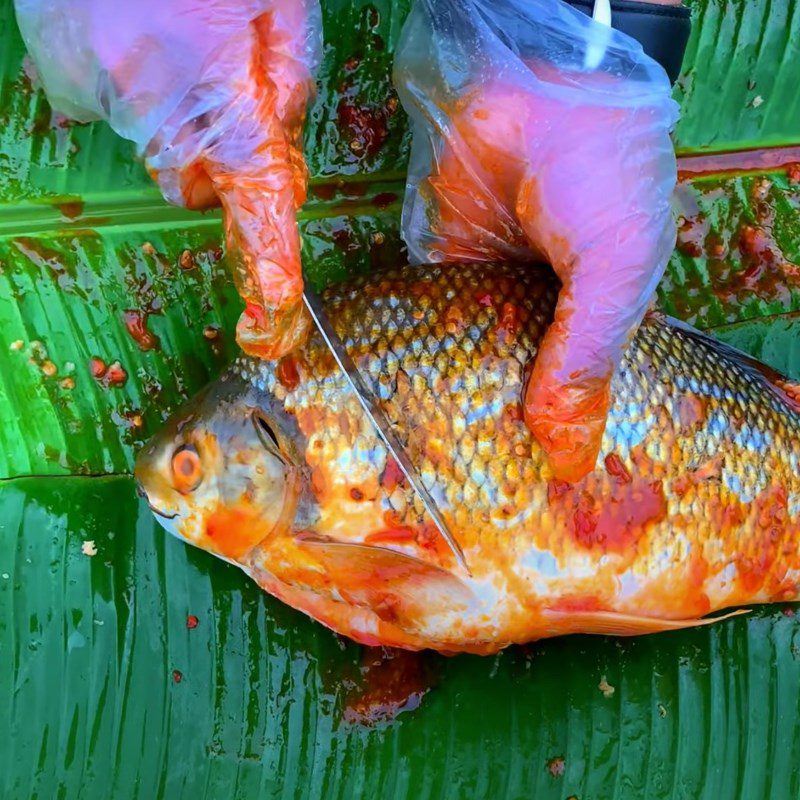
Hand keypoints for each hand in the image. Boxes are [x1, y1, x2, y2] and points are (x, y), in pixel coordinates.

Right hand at [16, 0, 320, 358]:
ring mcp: (90, 86)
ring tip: (172, 34)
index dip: (268, 247)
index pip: (251, 188)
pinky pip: (104, 104)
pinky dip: (127, 84)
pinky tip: (131, 26)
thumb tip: (279, 132)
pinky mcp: (55, 71)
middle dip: (213, 159)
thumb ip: (289, 71)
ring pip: (148, 141)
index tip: (276, 298)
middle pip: (190, 178)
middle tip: (222, 95)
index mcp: (213, 79)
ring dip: (170, 110)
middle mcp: (143, 97)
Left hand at [418, 65, 675, 480]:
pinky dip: (406, 363)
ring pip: (463, 368)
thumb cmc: (599, 173)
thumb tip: (567, 454)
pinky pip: (418, 328)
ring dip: (445, 409)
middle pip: (515, 391)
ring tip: (422, 472)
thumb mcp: (615, 269)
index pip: (577, 399)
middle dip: (493, 438)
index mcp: (593, 320)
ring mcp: (482, 296)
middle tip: (465, 501)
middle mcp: (537, 317)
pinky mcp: (434, 274)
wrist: (532, 84)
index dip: (558, 446)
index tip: (531, 501)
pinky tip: (391, 412)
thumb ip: (585, 355)